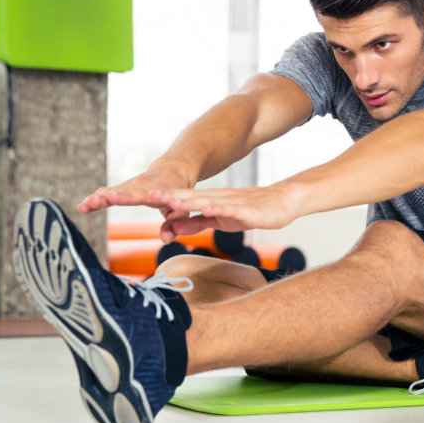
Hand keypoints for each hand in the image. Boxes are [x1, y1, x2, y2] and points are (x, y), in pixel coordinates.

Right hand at [77, 161, 195, 241]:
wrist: (172, 171)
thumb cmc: (178, 194)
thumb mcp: (183, 209)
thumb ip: (175, 224)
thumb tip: (165, 240)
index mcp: (157, 191)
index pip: (141, 195)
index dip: (128, 197)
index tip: (115, 197)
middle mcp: (141, 186)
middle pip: (122, 192)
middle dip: (107, 197)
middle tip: (93, 202)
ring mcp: (131, 185)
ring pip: (111, 191)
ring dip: (97, 199)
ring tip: (83, 207)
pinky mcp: (123, 187)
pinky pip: (107, 192)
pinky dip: (95, 198)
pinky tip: (83, 207)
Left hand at [156, 182, 302, 233]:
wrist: (283, 201)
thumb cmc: (252, 211)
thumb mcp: (219, 221)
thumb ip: (197, 223)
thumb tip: (173, 228)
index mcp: (209, 201)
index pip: (181, 201)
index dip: (161, 200)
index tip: (140, 199)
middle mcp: (217, 198)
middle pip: (189, 197)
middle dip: (167, 197)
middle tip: (144, 195)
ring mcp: (232, 203)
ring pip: (207, 201)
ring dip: (189, 201)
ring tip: (170, 201)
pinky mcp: (247, 210)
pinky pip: (231, 209)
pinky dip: (218, 208)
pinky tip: (207, 208)